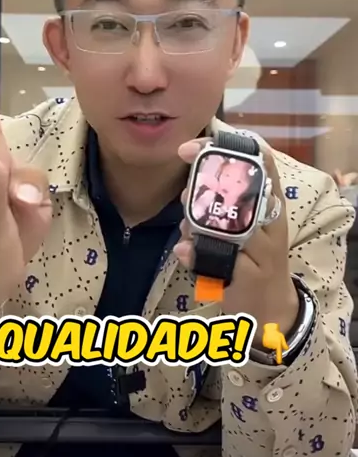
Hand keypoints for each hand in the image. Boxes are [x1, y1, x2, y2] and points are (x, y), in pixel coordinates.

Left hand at [174, 138, 298, 340]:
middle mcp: (271, 224)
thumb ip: (222, 205)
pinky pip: (223, 261)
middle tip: (184, 192)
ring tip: (185, 220)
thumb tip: (188, 187)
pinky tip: (183, 250)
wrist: (273, 308)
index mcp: (270, 204)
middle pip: (246, 191)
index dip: (226, 150)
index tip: (190, 148)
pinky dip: (198, 254)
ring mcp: (264, 252)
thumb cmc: (255, 259)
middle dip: (209, 186)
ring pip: (232, 225)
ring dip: (200, 221)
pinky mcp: (252, 278)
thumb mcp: (246, 226)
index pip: (259, 164)